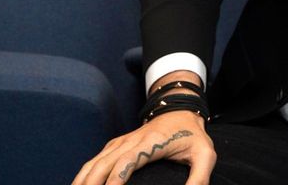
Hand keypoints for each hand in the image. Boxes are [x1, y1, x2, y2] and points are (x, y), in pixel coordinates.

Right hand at [72, 110, 214, 184]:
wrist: (179, 110)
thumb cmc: (192, 135)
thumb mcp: (205, 154)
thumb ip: (200, 177)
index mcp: (150, 143)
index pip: (127, 162)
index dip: (114, 180)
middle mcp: (130, 141)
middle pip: (103, 164)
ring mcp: (120, 142)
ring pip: (94, 163)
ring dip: (82, 181)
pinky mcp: (115, 145)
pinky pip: (94, 161)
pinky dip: (84, 175)